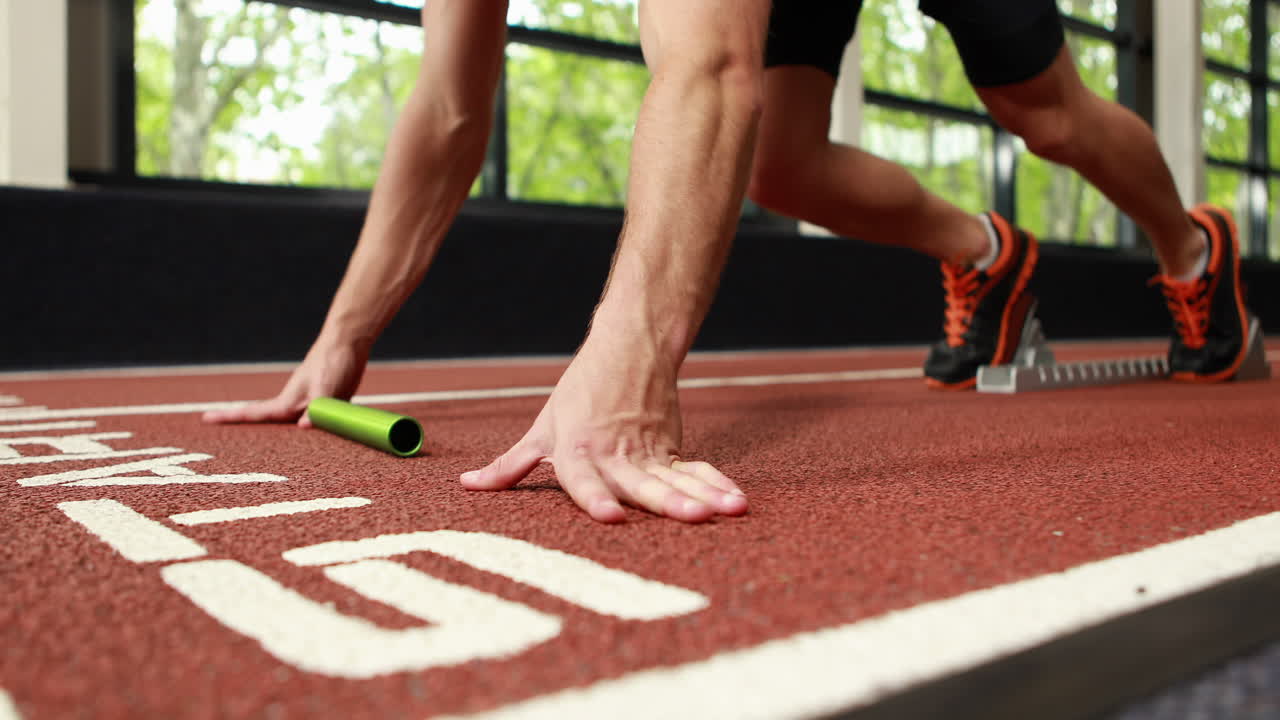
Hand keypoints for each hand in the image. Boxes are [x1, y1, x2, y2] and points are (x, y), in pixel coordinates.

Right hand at [201, 340, 367, 426]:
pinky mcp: (328, 406)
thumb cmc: (332, 362)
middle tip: (216, 429)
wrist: (349, 342)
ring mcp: (310, 406)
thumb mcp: (324, 389)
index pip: (253, 413)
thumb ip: (316, 410)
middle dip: (245, 430)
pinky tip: (316, 441)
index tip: (204, 418)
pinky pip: (315, 424)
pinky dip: (312, 434)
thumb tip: (303, 428)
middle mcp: (295, 406)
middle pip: (266, 423)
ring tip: (264, 447)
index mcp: (287, 403)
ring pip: (290, 426)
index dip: (229, 417)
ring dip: (281, 437)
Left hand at [460, 334, 747, 522]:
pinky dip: (717, 484)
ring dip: (702, 495)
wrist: (629, 348)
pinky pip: (695, 470)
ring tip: (726, 511)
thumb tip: (467, 485)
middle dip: (666, 502)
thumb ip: (509, 465)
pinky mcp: (671, 449)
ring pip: (676, 477)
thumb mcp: (542, 428)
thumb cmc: (579, 394)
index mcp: (576, 450)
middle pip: (640, 482)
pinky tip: (736, 503)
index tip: (610, 518)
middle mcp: (614, 454)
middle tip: (691, 518)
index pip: (583, 478)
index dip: (595, 498)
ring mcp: (647, 452)